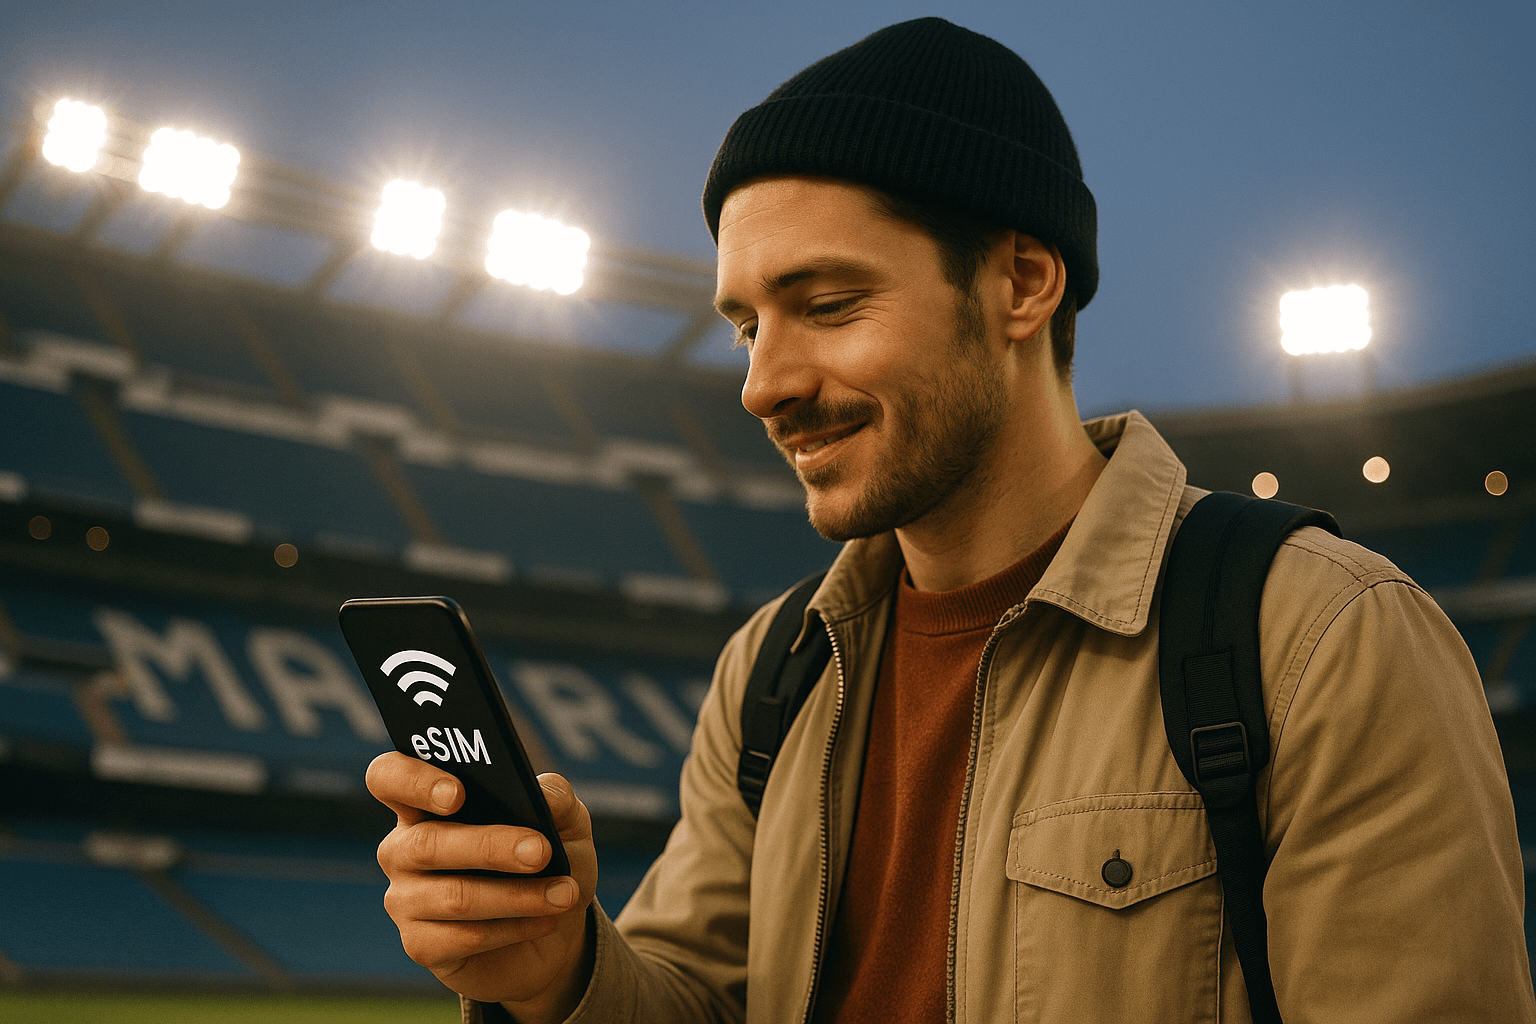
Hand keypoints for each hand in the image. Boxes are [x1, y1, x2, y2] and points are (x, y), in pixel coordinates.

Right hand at [367, 752, 597, 1015]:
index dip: (414, 781)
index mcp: (426, 802)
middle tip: (541, 851)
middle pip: (427, 842)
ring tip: (564, 892)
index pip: (389, 777)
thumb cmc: (549, 862)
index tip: (456, 793)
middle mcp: (404, 848)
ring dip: (517, 895)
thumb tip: (542, 792)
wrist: (556, 932)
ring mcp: (406, 899)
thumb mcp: (565, 822)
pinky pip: (463, 937)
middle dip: (490, 846)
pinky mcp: (421, 945)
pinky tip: (546, 920)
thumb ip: (556, 797)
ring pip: (454, 897)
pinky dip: (513, 928)